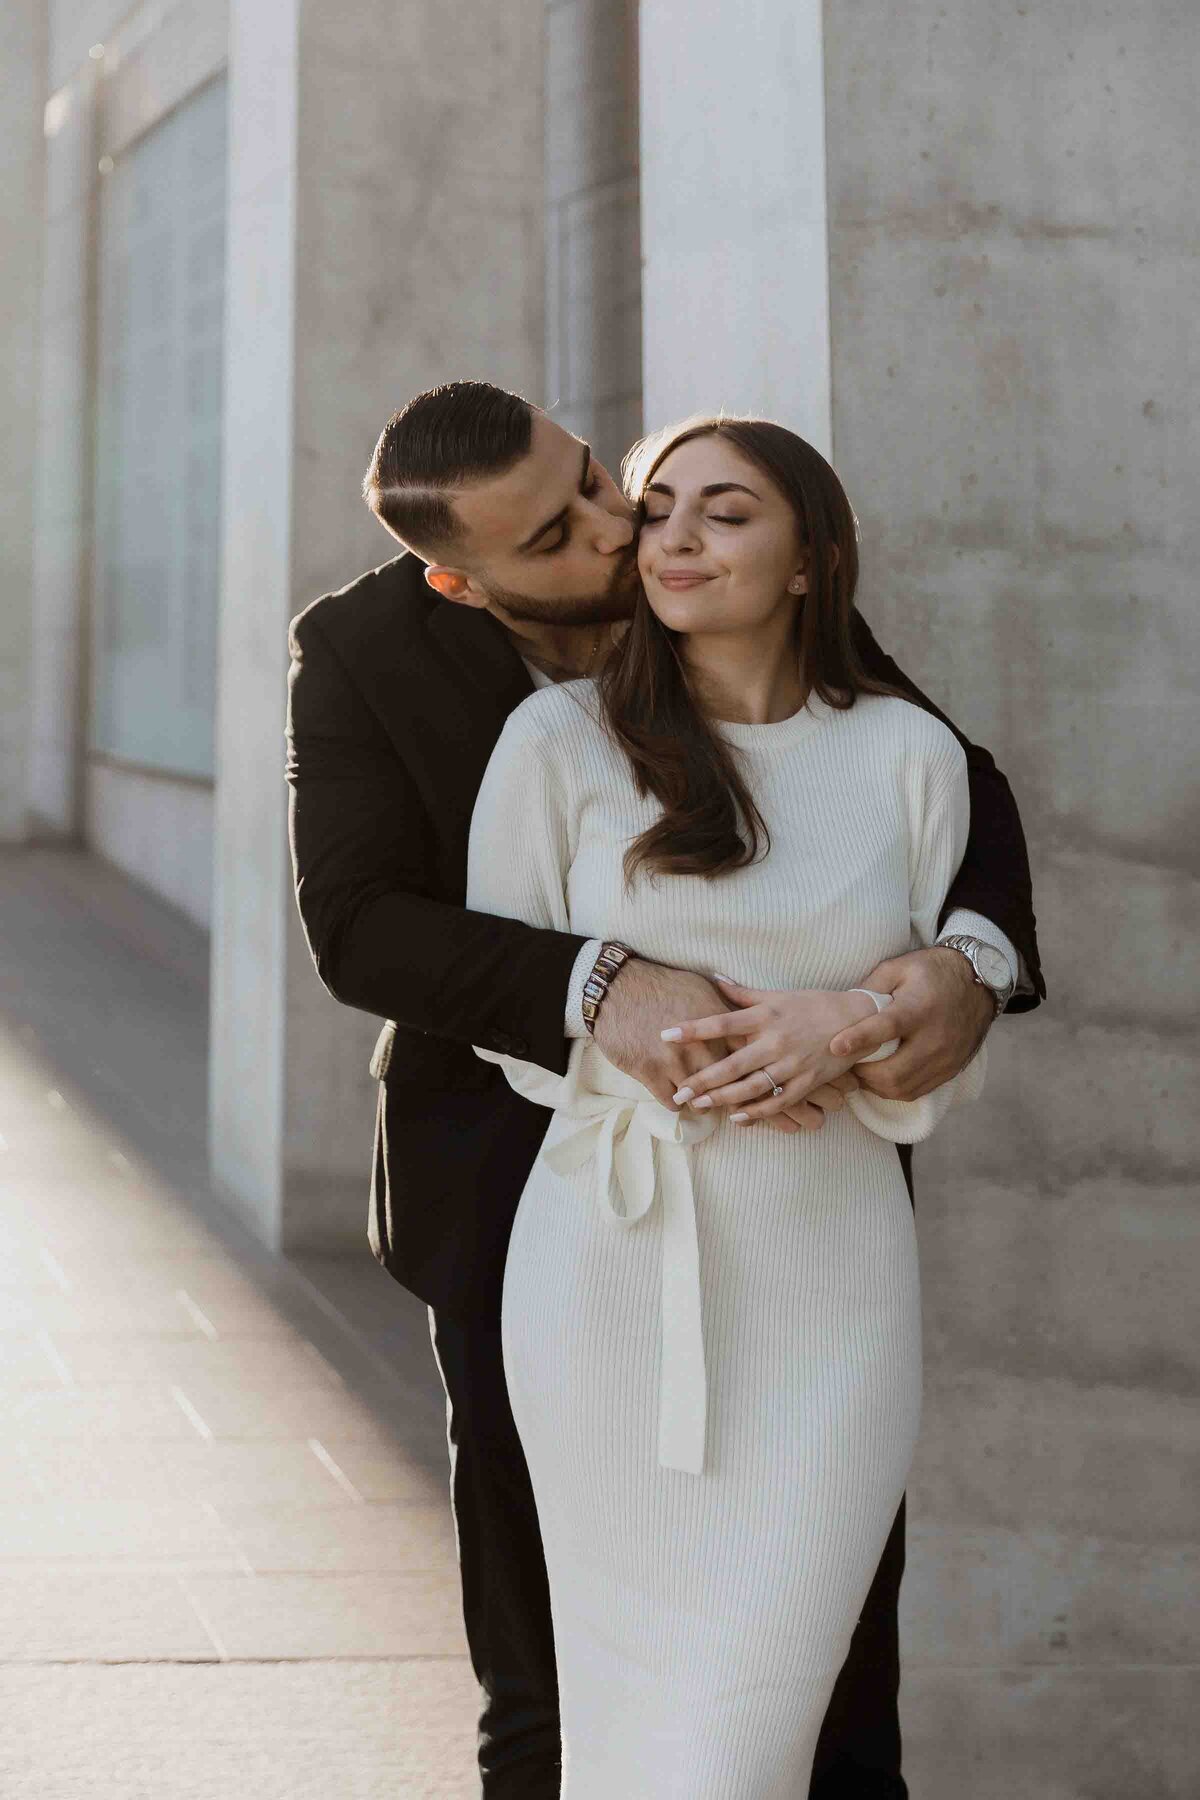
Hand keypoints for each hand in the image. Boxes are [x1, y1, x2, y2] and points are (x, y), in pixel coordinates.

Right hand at [591, 961, 736, 1108]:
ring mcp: (676, 1061)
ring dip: (698, 1100)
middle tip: (720, 1094)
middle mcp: (702, 1046)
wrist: (616, 987)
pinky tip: (673, 1093)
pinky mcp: (650, 1073)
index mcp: (718, 1025)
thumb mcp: (701, 988)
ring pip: (699, 1100)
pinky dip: (674, 1102)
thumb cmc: (661, 985)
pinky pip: (672, 1102)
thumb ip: (725, 1009)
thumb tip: (743, 1023)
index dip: (748, 1073)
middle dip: (725, 1093)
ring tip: (696, 1097)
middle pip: (726, 1086)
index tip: (744, 1080)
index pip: (746, 1059)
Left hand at [658, 978, 878, 1121]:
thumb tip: (713, 979)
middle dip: (702, 1080)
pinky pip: (778, 1102)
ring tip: (699, 1105)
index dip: (693, 1029)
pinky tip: (737, 1118)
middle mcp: (776, 1041)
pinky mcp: (807, 1082)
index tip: (666, 1035)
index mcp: (766, 1016)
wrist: (858, 1019)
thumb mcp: (778, 994)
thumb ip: (743, 993)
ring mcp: (792, 1064)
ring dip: (723, 1098)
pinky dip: (757, 1113)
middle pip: (732, 1064)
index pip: (722, 1023)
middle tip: (678, 1092)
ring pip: (751, 1087)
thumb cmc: (813, 1004)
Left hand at [828, 946, 993, 1100]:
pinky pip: (915, 1091)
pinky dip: (892, 1089)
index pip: (888, 1027)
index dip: (860, 1038)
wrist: (978, 984)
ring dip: (874, 1085)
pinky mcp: (949, 1070)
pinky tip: (880, 1077)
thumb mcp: (899, 967)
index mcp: (919, 1008)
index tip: (835, 1046)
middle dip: (862, 1072)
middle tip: (845, 1063)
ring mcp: (944, 1058)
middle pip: (893, 1071)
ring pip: (901, 1087)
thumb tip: (845, 1010)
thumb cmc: (932, 972)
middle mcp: (935, 1038)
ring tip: (860, 1070)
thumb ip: (871, 987)